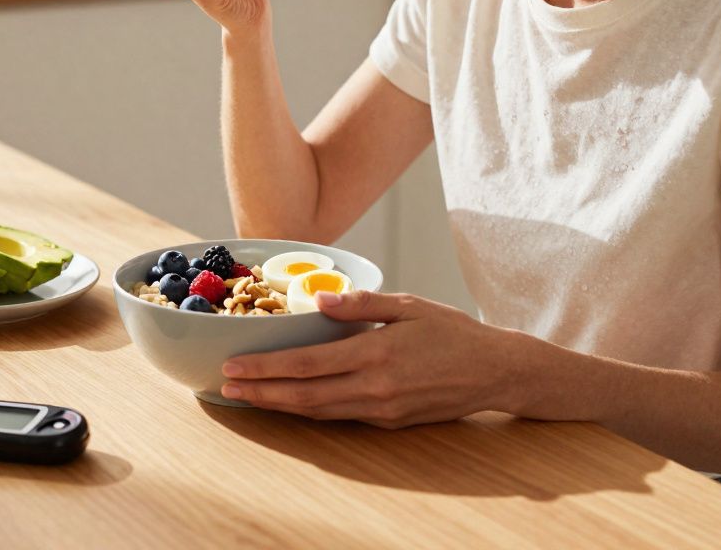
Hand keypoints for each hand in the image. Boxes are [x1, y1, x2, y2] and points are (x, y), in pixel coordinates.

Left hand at [220, 291, 518, 427]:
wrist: (495, 372)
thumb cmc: (453, 333)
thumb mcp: (410, 305)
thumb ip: (362, 303)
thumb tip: (318, 298)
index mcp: (376, 353)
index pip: (307, 364)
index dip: (265, 367)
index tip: (234, 365)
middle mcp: (374, 387)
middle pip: (303, 396)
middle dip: (260, 393)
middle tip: (225, 386)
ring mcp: (381, 409)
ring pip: (318, 411)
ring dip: (278, 406)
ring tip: (246, 396)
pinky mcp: (388, 421)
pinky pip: (339, 416)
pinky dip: (308, 410)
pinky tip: (288, 402)